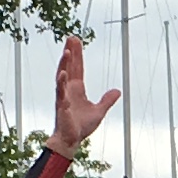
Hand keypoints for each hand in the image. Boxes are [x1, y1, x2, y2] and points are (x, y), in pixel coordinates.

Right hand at [50, 34, 122, 158]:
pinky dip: (61, 82)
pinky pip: (60, 92)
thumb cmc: (81, 127)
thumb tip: (117, 91)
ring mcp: (63, 96)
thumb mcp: (99, 111)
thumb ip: (107, 100)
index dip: (77, 55)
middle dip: (70, 52)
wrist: (71, 140)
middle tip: (71, 37)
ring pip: (63, 76)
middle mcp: (69, 89)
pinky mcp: (61, 105)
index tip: (75, 42)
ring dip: (64, 63)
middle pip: (70, 67)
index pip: (78, 68)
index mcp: (77, 89)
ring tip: (66, 50)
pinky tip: (62, 72)